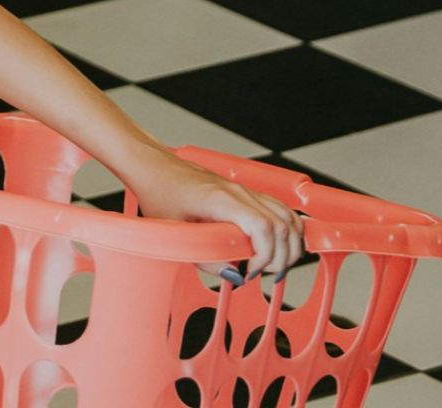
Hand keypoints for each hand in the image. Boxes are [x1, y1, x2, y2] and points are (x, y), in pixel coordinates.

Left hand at [129, 150, 305, 286]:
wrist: (154, 167)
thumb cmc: (159, 193)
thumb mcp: (173, 232)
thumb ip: (204, 257)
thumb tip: (233, 275)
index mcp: (221, 199)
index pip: (264, 227)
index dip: (265, 255)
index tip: (250, 271)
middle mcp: (239, 192)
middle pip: (282, 225)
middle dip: (280, 257)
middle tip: (259, 273)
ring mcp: (246, 190)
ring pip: (287, 217)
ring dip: (288, 245)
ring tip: (272, 265)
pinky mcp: (246, 193)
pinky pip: (280, 210)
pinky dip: (288, 231)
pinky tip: (279, 248)